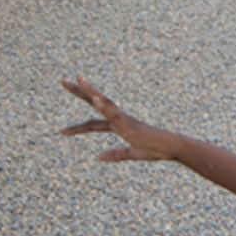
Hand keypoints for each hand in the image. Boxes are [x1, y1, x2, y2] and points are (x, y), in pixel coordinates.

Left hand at [60, 75, 177, 161]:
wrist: (173, 147)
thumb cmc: (157, 149)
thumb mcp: (132, 154)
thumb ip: (116, 154)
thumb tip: (98, 156)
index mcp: (119, 125)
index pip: (93, 124)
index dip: (77, 128)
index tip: (61, 131)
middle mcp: (120, 118)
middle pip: (96, 102)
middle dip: (79, 91)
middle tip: (64, 81)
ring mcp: (124, 119)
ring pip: (104, 102)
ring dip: (90, 91)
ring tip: (77, 80)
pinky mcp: (130, 124)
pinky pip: (115, 113)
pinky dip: (104, 106)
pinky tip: (95, 99)